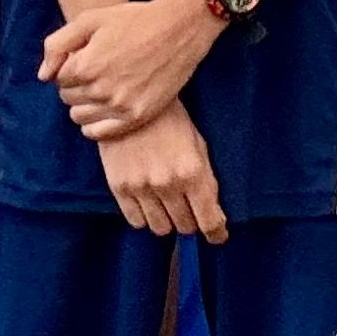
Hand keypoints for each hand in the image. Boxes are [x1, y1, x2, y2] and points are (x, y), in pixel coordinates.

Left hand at [42, 0, 213, 140]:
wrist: (178, 29)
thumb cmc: (133, 20)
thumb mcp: (89, 20)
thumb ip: (57, 45)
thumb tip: (43, 76)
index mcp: (85, 65)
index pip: (58, 79)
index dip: (68, 68)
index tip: (83, 59)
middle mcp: (100, 90)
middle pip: (67, 98)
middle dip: (74, 85)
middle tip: (93, 72)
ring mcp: (120, 106)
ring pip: (80, 117)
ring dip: (83, 104)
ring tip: (99, 89)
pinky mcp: (137, 116)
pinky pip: (100, 133)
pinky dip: (94, 126)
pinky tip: (101, 111)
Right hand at [100, 103, 226, 239]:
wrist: (128, 100)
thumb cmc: (170, 120)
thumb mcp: (197, 144)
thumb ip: (207, 181)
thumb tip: (215, 215)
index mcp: (192, 172)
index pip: (210, 222)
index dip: (216, 233)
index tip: (217, 235)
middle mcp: (167, 184)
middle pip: (186, 227)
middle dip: (192, 221)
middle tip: (190, 209)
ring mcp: (141, 187)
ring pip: (161, 228)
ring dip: (168, 220)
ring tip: (167, 205)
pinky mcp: (119, 186)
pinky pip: (135, 221)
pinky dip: (145, 217)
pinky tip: (148, 202)